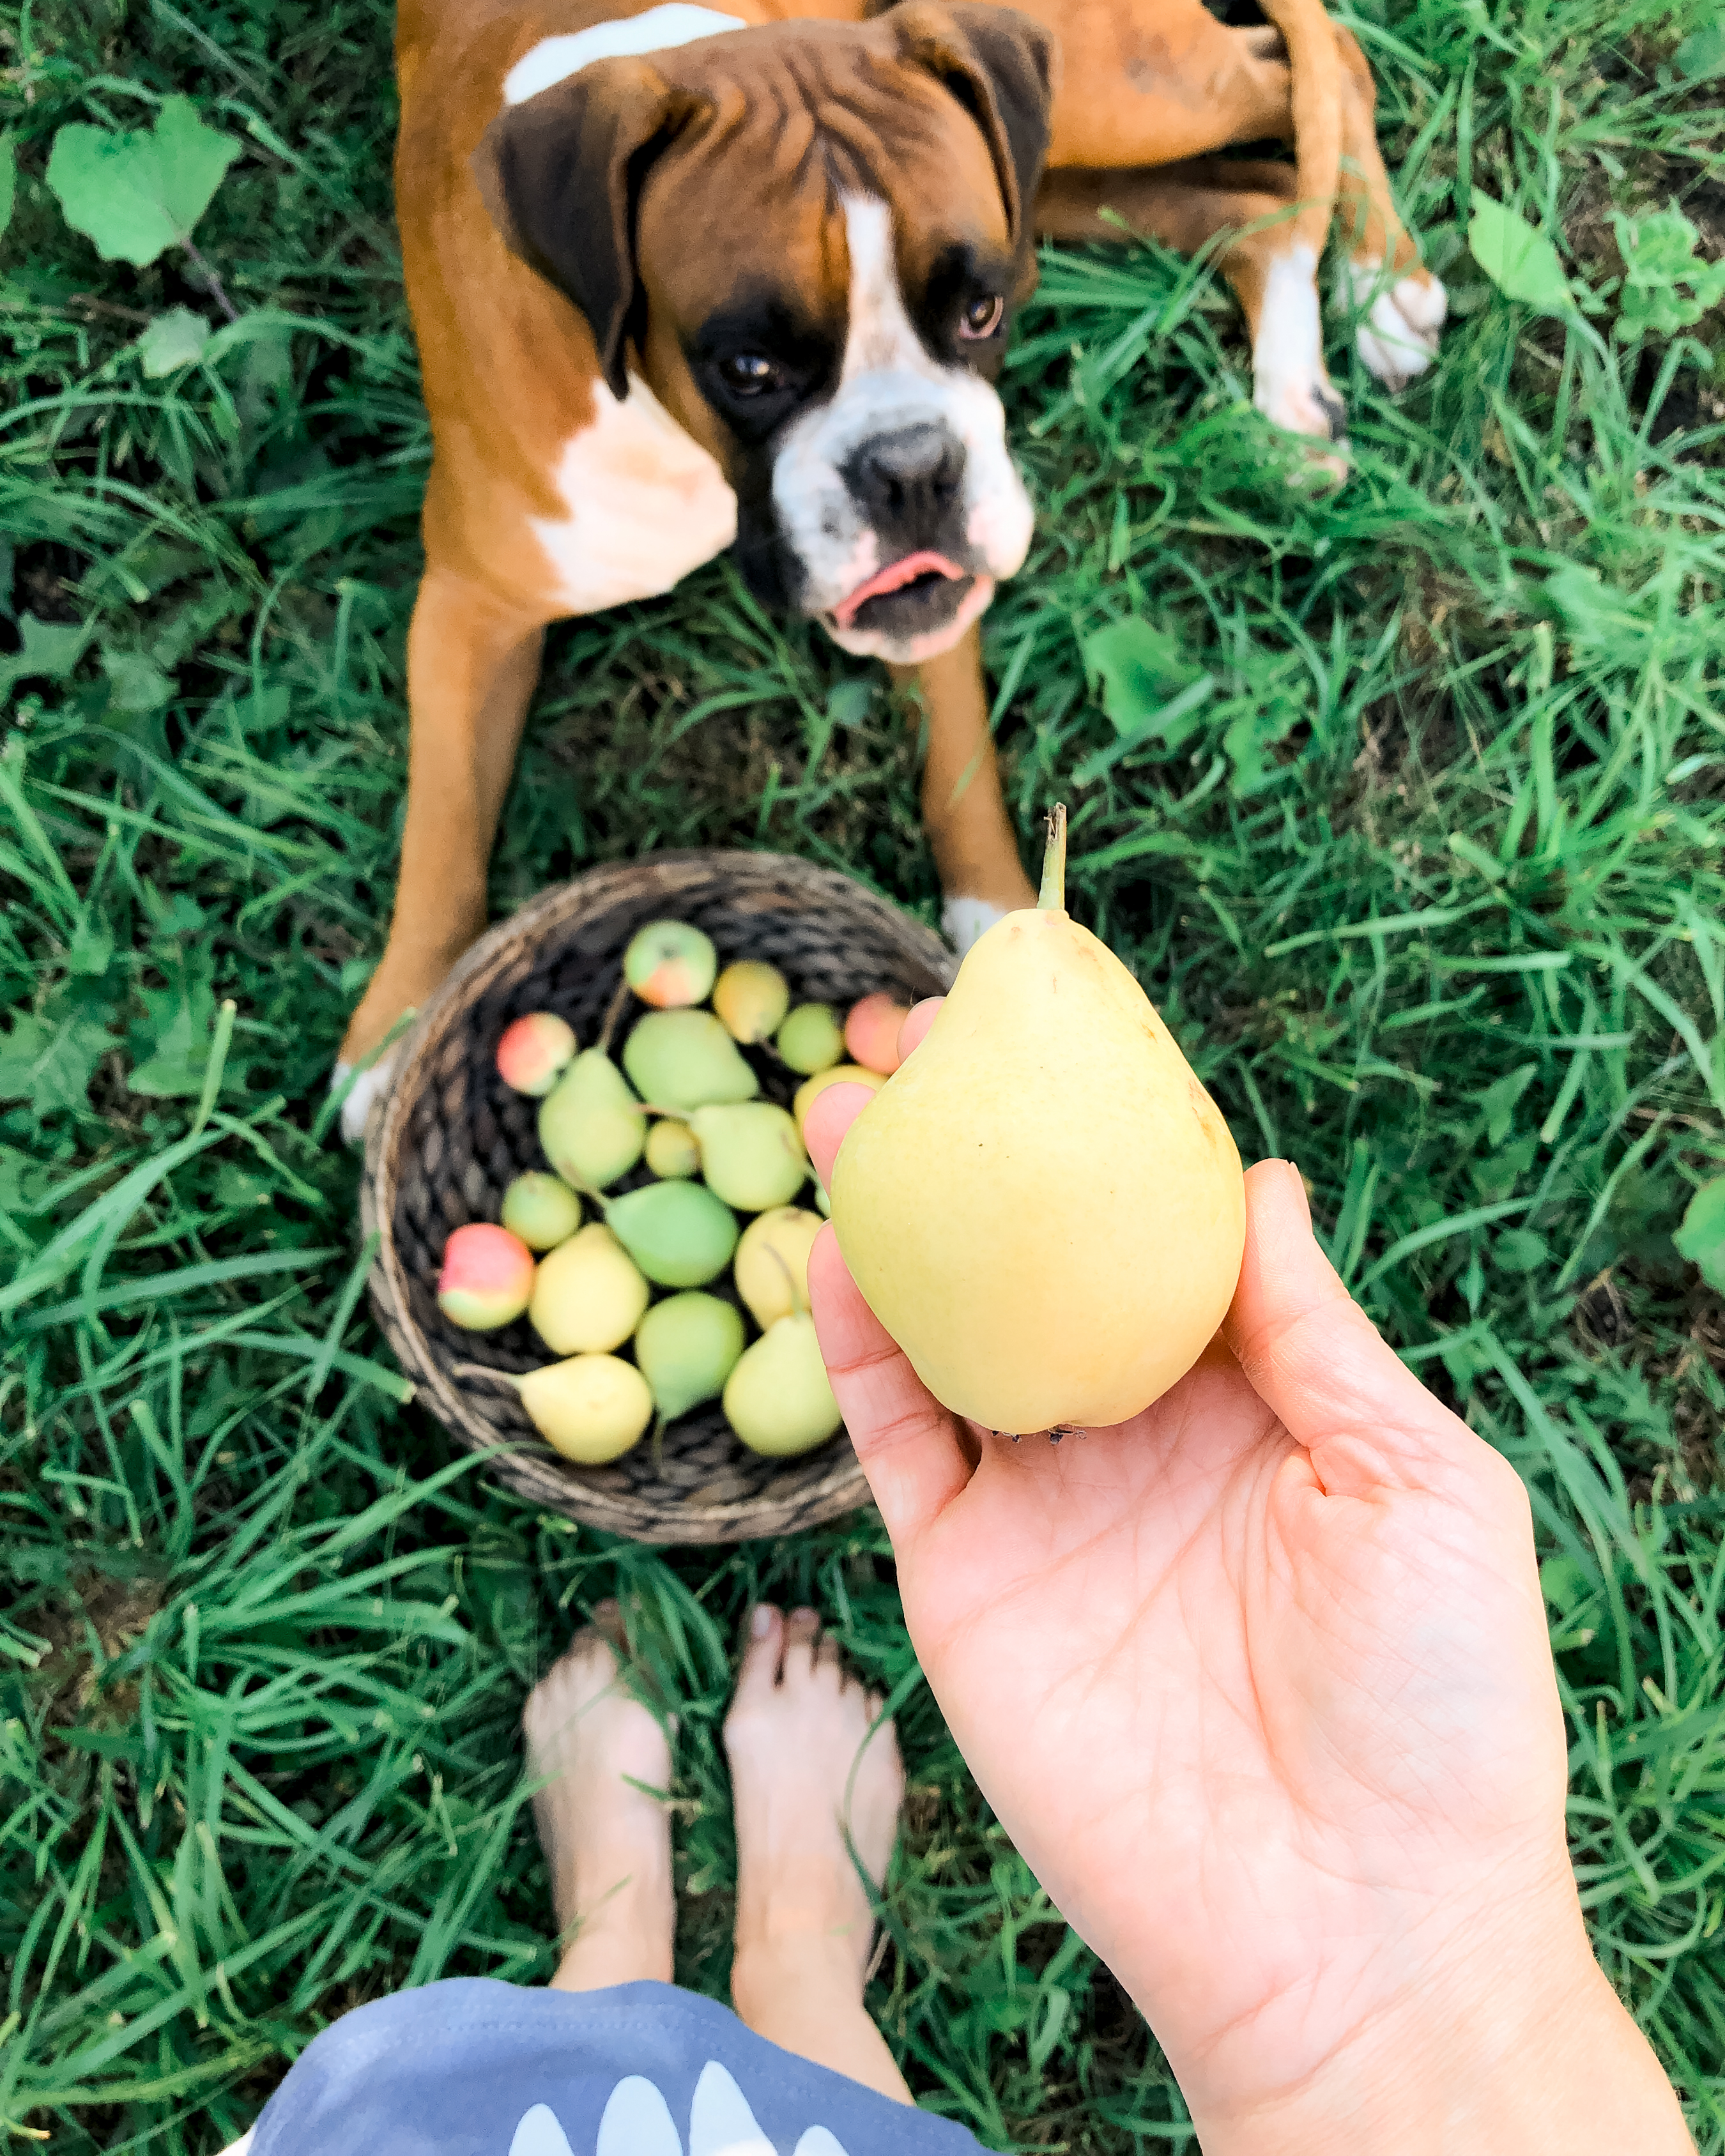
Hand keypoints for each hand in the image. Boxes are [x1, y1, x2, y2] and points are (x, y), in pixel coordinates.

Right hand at [803, 1026, 1689, 2154]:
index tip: (1059, 1037)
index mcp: (1255, 1402)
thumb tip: (1265, 1176)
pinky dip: (855, 1352)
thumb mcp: (1421, 1482)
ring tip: (850, 1113)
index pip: (1164, 1241)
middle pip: (1037, 1267)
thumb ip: (1318, 1331)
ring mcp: (1045, 1507)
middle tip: (918, 1049)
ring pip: (949, 1335)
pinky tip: (831, 1258)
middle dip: (979, 1162)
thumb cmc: (1435, 1705)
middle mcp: (1137, 1438)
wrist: (1351, 1931)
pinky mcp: (968, 1581)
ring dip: (896, 1226)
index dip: (1113, 1141)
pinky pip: (896, 1443)